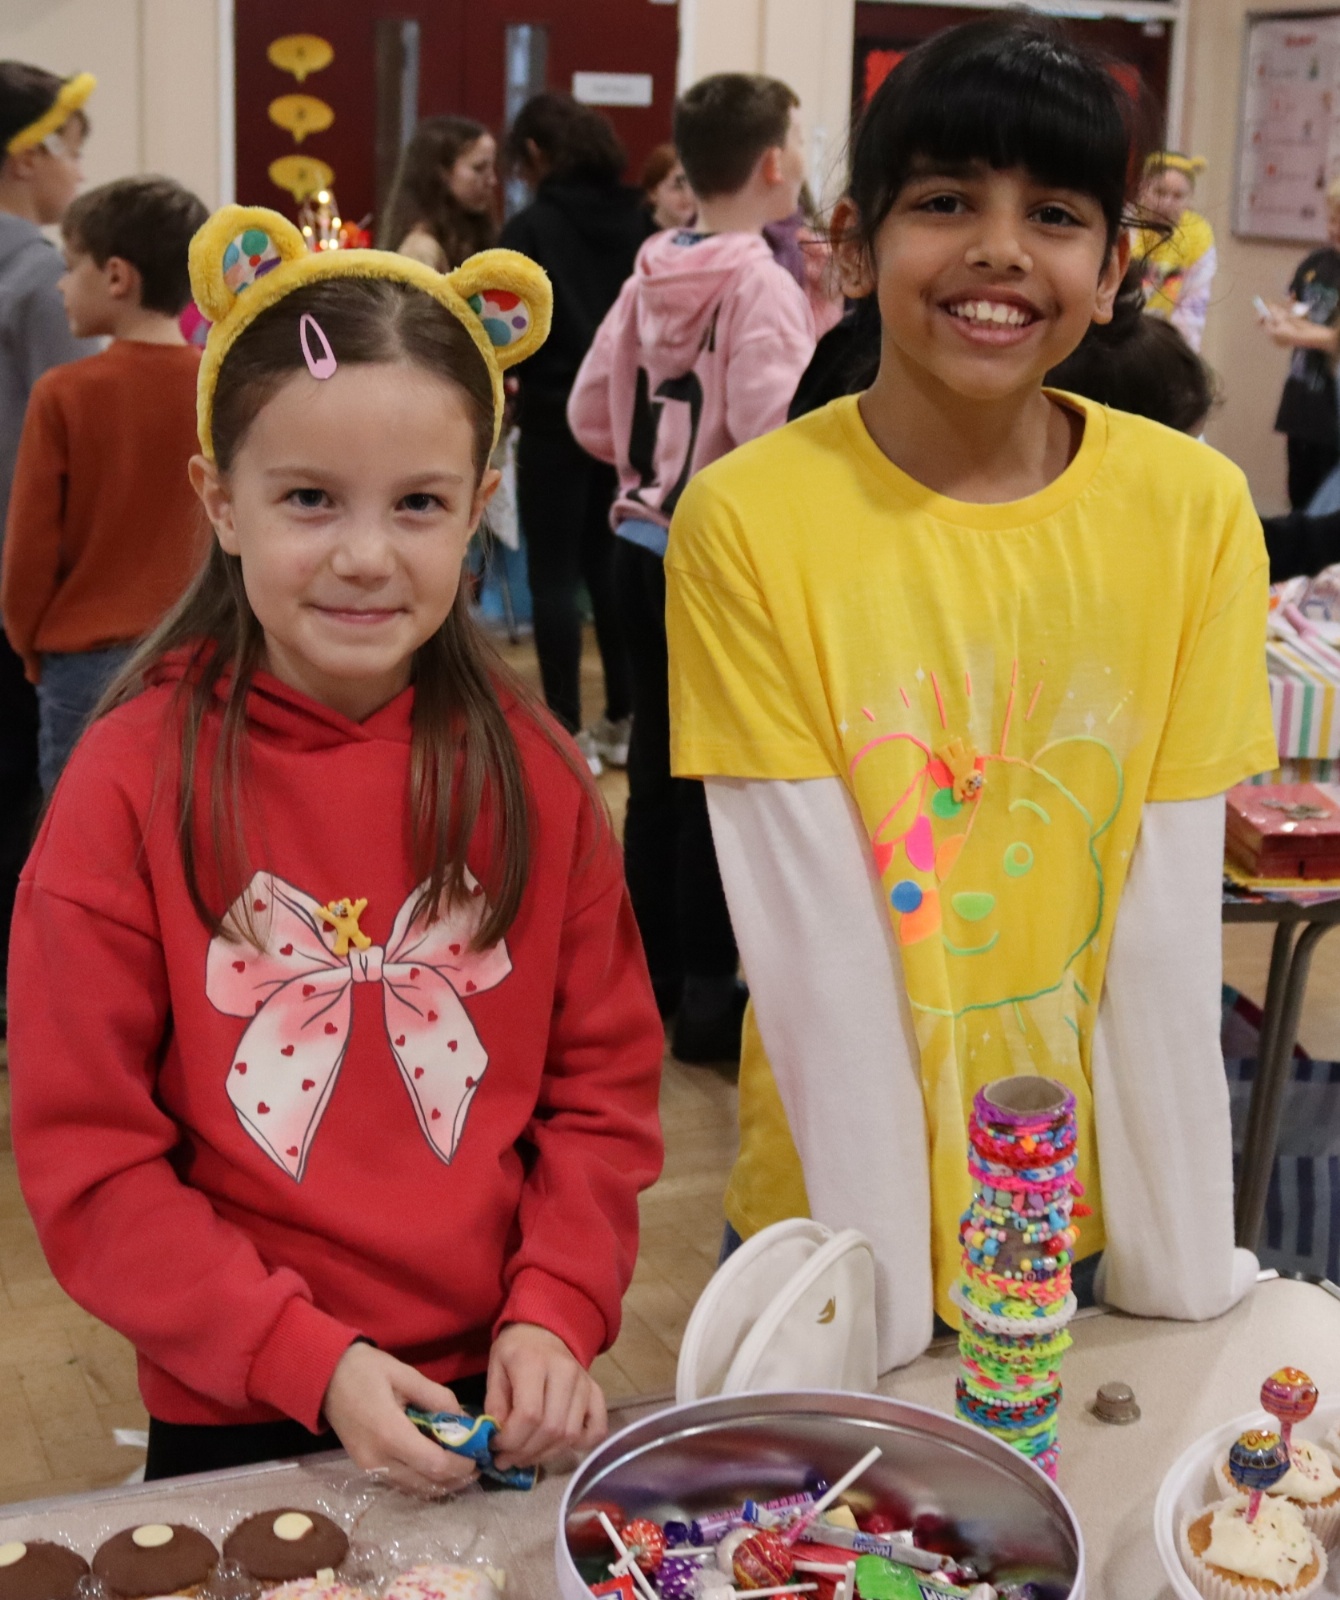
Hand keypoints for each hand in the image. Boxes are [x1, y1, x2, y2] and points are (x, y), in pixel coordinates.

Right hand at [322, 1342, 477, 1496]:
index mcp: (390, 1433)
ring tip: (461, 1467)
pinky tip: (436, 1467)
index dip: (461, 1465)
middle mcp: (378, 1460)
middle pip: (426, 1483)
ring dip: (440, 1483)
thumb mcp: (405, 1374)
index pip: (434, 1464)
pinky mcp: (366, 1468)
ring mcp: (369, 1468)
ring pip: (414, 1489)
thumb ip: (437, 1397)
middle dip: (455, 1478)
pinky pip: (400, 1483)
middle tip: (476, 1465)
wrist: (324, 1378)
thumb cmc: (365, 1370)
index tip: (479, 1456)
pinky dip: (422, 1481)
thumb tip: (464, 1419)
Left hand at [484, 1322, 607, 1468]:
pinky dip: (581, 1445)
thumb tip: (498, 1437)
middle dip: (524, 1453)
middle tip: (506, 1459)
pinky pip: (597, 1429)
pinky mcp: (596, 1392)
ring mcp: (585, 1383)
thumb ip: (494, 1404)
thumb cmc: (515, 1351)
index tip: (495, 1446)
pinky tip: (558, 1446)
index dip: (511, 1440)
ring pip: (570, 1434)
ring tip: (524, 1457)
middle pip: (551, 1428)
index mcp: (534, 1362)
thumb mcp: (495, 1369)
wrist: (543, 1331)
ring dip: (545, 1454)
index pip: (529, 1414)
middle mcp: (565, 1372)